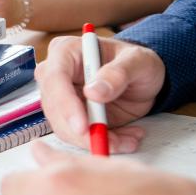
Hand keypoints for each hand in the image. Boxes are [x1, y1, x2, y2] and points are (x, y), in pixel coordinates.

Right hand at [35, 35, 165, 153]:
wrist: (141, 79)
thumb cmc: (137, 63)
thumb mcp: (138, 62)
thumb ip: (118, 74)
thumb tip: (92, 92)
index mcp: (66, 51)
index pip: (55, 79)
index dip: (65, 105)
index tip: (82, 126)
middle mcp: (55, 74)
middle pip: (54, 108)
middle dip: (81, 132)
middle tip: (110, 142)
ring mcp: (59, 98)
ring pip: (63, 128)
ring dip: (94, 140)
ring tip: (128, 139)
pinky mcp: (68, 117)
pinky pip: (76, 137)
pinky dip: (100, 143)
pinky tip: (124, 140)